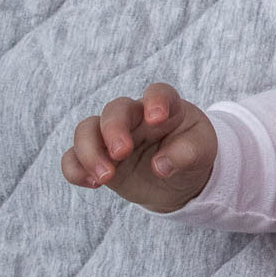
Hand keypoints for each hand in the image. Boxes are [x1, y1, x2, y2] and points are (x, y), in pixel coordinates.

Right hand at [61, 82, 216, 213]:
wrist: (178, 179)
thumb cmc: (192, 154)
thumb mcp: (202, 152)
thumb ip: (187, 153)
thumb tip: (161, 166)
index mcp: (166, 107)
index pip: (158, 92)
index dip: (155, 101)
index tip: (157, 118)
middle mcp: (135, 116)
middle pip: (114, 110)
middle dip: (113, 129)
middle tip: (122, 153)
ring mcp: (112, 136)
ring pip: (86, 129)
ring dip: (89, 151)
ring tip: (106, 177)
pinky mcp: (98, 158)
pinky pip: (73, 157)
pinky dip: (75, 169)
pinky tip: (92, 184)